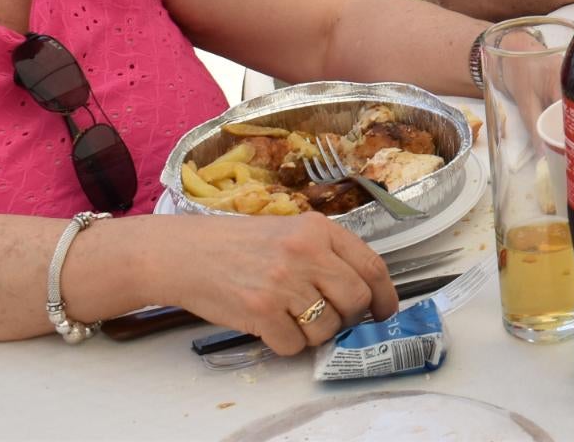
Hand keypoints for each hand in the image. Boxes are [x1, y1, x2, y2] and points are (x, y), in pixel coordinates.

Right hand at [127, 212, 397, 356]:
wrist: (188, 254)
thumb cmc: (242, 245)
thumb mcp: (291, 231)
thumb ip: (327, 254)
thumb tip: (364, 293)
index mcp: (319, 229)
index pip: (371, 266)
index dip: (385, 295)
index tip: (384, 312)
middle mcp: (306, 253)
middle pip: (355, 300)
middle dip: (349, 317)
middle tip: (333, 318)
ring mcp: (283, 283)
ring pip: (326, 327)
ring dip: (315, 333)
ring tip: (292, 318)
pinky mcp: (260, 311)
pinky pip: (293, 344)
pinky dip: (287, 344)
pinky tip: (272, 327)